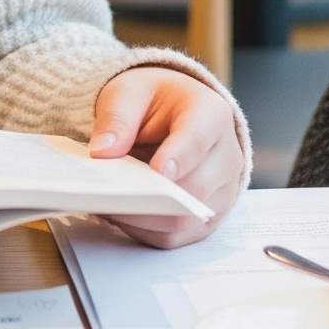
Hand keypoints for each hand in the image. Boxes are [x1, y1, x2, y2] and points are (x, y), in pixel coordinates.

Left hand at [86, 66, 243, 249]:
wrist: (171, 115)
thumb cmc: (154, 101)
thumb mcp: (129, 92)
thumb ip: (116, 117)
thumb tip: (102, 153)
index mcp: (211, 114)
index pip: (199, 139)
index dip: (178, 158)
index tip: (156, 171)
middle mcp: (226, 156)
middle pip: (195, 188)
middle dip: (152, 197)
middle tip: (112, 196)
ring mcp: (221, 191)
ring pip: (185, 219)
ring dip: (144, 218)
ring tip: (109, 205)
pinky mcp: (206, 217)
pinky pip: (176, 235)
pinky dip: (144, 230)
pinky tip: (120, 214)